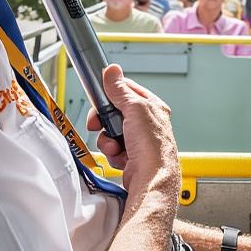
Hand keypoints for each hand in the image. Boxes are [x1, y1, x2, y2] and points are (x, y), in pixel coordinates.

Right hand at [85, 65, 176, 196]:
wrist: (151, 179)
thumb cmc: (152, 147)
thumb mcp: (134, 109)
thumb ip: (120, 90)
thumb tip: (112, 71)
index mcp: (152, 107)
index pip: (126, 90)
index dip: (110, 92)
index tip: (98, 96)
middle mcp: (146, 123)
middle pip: (114, 112)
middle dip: (104, 120)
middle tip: (98, 123)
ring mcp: (138, 140)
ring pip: (110, 131)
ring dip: (108, 139)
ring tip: (116, 145)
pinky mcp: (130, 155)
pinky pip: (112, 148)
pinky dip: (112, 153)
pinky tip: (120, 156)